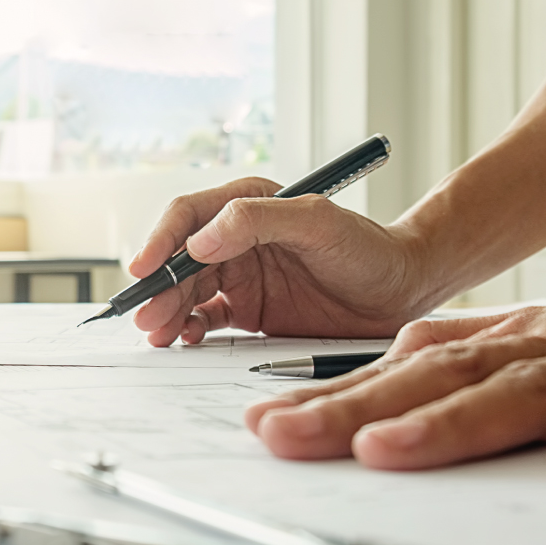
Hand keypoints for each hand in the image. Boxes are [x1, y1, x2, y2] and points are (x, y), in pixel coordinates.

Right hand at [129, 177, 429, 345]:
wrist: (401, 290)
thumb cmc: (368, 249)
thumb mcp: (318, 223)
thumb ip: (259, 220)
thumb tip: (202, 238)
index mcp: (249, 204)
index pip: (189, 217)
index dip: (161, 241)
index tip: (144, 269)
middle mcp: (238, 238)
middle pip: (181, 260)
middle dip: (159, 287)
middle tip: (146, 316)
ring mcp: (242, 275)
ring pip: (188, 291)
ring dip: (167, 310)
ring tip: (158, 334)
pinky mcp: (250, 309)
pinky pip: (207, 318)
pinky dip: (189, 329)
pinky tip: (184, 339)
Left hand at [244, 285, 545, 479]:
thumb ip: (479, 344)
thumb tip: (399, 353)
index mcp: (522, 334)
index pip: (415, 365)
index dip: (339, 393)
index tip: (269, 420)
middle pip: (448, 375)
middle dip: (359, 408)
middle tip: (283, 436)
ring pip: (533, 390)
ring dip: (456, 421)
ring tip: (385, 449)